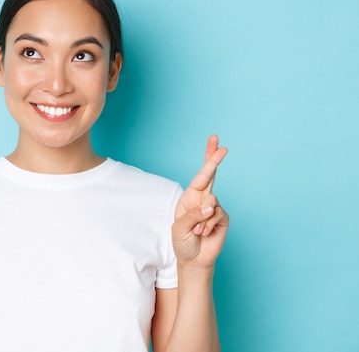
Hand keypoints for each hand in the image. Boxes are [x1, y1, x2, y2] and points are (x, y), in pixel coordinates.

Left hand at [172, 135, 228, 268]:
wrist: (194, 259)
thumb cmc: (183, 242)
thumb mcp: (179, 227)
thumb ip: (193, 214)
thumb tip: (210, 206)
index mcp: (189, 197)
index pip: (200, 175)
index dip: (209, 159)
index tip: (216, 143)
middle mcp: (202, 199)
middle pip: (211, 176)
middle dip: (215, 160)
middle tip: (223, 147)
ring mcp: (214, 208)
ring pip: (211, 202)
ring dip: (201, 219)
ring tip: (196, 230)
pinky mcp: (223, 218)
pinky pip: (217, 215)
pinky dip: (208, 225)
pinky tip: (204, 233)